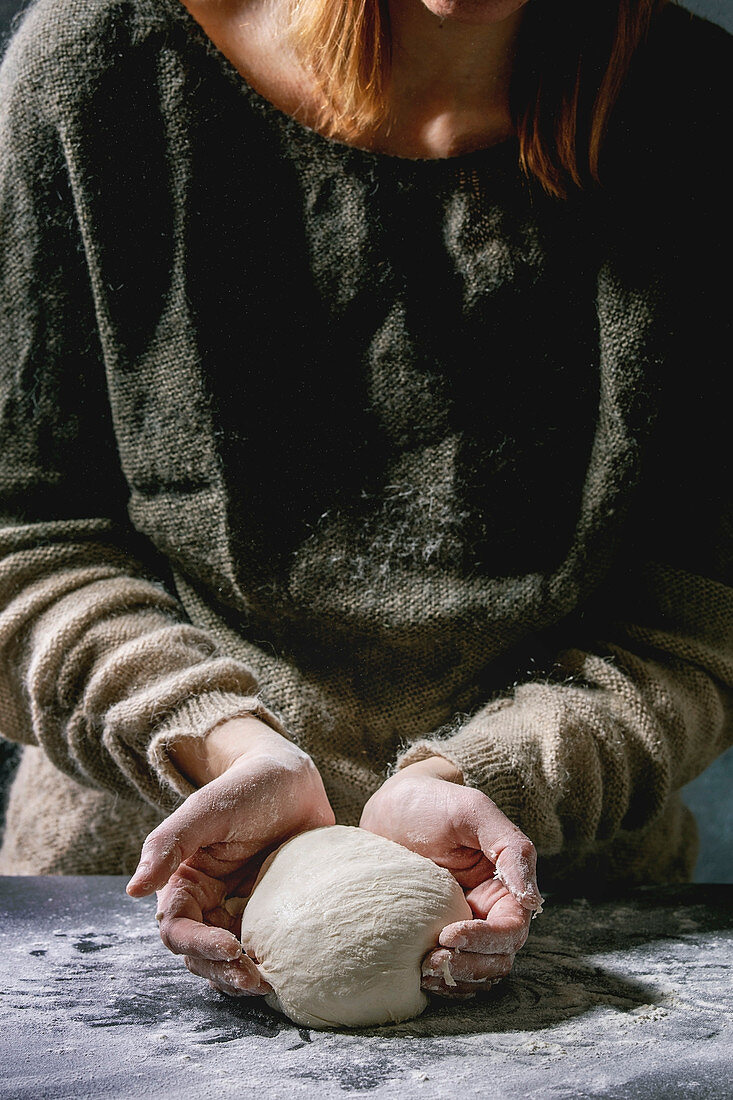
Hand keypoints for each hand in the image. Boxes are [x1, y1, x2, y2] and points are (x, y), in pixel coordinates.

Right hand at [126, 716, 334, 995]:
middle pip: (200, 956)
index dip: (199, 946)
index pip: (177, 929)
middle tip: (255, 979)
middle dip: (222, 973)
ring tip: (269, 983)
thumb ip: (169, 843)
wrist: (292, 779)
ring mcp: (240, 910)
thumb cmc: (246, 787)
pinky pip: (263, 947)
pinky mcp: (271, 912)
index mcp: (185, 882)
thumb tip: (133, 890)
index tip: (233, 948)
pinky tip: (288, 970)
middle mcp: (208, 902)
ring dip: (241, 978)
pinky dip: (268, 964)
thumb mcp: (207, 809)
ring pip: (228, 961)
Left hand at [359, 756, 541, 998]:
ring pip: (478, 972)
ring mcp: (462, 925)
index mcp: (504, 886)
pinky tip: (418, 975)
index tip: (447, 934)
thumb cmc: (435, 803)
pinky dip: (443, 981)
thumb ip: (509, 847)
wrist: (392, 806)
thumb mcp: (473, 811)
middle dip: (469, 965)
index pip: (511, 930)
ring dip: (456, 979)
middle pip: (498, 959)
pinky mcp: (435, 934)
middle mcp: (488, 910)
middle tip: (431, 960)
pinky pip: (452, 971)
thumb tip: (532, 900)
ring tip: (423, 971)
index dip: (486, 941)